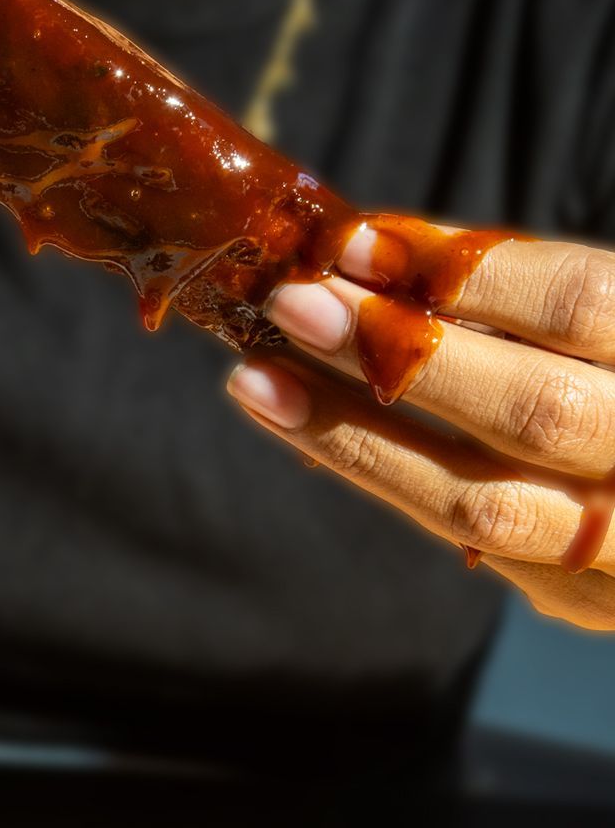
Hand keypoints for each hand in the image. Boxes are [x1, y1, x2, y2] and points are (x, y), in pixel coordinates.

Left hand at [228, 224, 614, 629]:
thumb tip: (363, 258)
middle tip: (289, 303)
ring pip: (480, 500)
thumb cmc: (608, 366)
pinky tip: (302, 427)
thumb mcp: (595, 314)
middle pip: (529, 408)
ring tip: (255, 380)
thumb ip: (510, 286)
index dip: (462, 270)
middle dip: (394, 351)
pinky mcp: (578, 594)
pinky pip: (461, 537)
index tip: (355, 241)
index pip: (578, 305)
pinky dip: (374, 473)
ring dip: (352, 433)